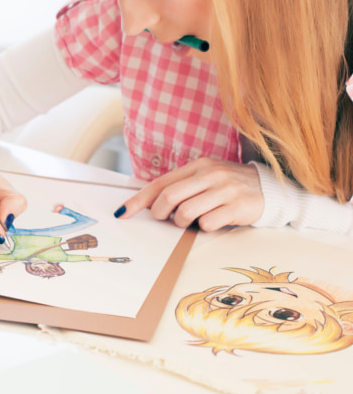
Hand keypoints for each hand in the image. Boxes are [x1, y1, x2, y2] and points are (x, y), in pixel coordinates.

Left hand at [116, 158, 263, 231]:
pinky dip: (205, 227)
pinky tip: (213, 221)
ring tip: (193, 220)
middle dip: (159, 213)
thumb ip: (181, 187)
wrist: (270, 189)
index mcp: (198, 166)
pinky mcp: (237, 207)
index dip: (138, 200)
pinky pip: (208, 223)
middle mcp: (210, 174)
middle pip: (169, 197)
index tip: (123, 212)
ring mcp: (224, 190)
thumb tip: (150, 204)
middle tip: (164, 218)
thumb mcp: (205, 179)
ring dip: (182, 222)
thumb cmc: (229, 186)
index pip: (160, 183)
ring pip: (186, 212)